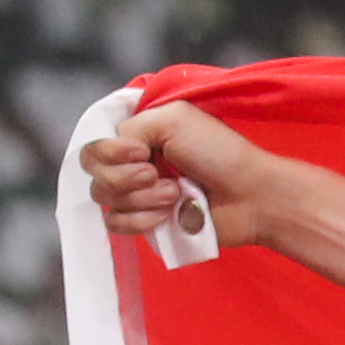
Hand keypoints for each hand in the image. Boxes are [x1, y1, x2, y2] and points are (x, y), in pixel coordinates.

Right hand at [79, 99, 281, 249]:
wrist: (250, 195)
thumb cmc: (219, 152)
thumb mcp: (173, 119)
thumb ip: (131, 128)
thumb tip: (117, 154)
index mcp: (139, 136)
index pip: (95, 145)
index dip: (112, 152)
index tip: (144, 152)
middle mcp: (134, 164)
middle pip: (94, 173)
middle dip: (126, 176)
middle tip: (159, 175)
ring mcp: (139, 196)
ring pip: (106, 200)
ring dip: (141, 198)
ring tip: (175, 195)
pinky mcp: (148, 224)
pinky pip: (117, 225)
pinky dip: (140, 220)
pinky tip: (168, 215)